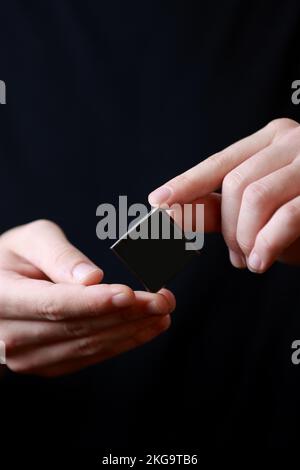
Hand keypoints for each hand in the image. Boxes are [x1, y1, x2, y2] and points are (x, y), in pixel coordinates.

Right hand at [0, 220, 174, 376]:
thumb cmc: (13, 257)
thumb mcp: (29, 240)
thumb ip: (57, 255)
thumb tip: (92, 278)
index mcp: (2, 299)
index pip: (55, 305)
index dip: (95, 302)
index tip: (130, 294)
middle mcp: (10, 335)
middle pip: (77, 328)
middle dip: (125, 315)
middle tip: (163, 300)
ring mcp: (27, 356)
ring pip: (86, 346)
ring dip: (129, 331)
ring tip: (162, 312)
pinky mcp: (46, 363)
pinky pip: (87, 357)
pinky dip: (120, 343)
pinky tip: (145, 328)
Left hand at [149, 118, 299, 271]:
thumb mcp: (259, 211)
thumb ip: (218, 207)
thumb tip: (171, 211)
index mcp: (271, 140)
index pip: (219, 162)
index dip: (187, 183)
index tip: (158, 202)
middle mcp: (292, 141)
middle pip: (235, 184)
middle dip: (227, 229)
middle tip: (236, 255)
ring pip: (255, 198)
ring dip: (245, 238)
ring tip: (252, 259)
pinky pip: (286, 216)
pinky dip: (266, 244)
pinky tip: (262, 261)